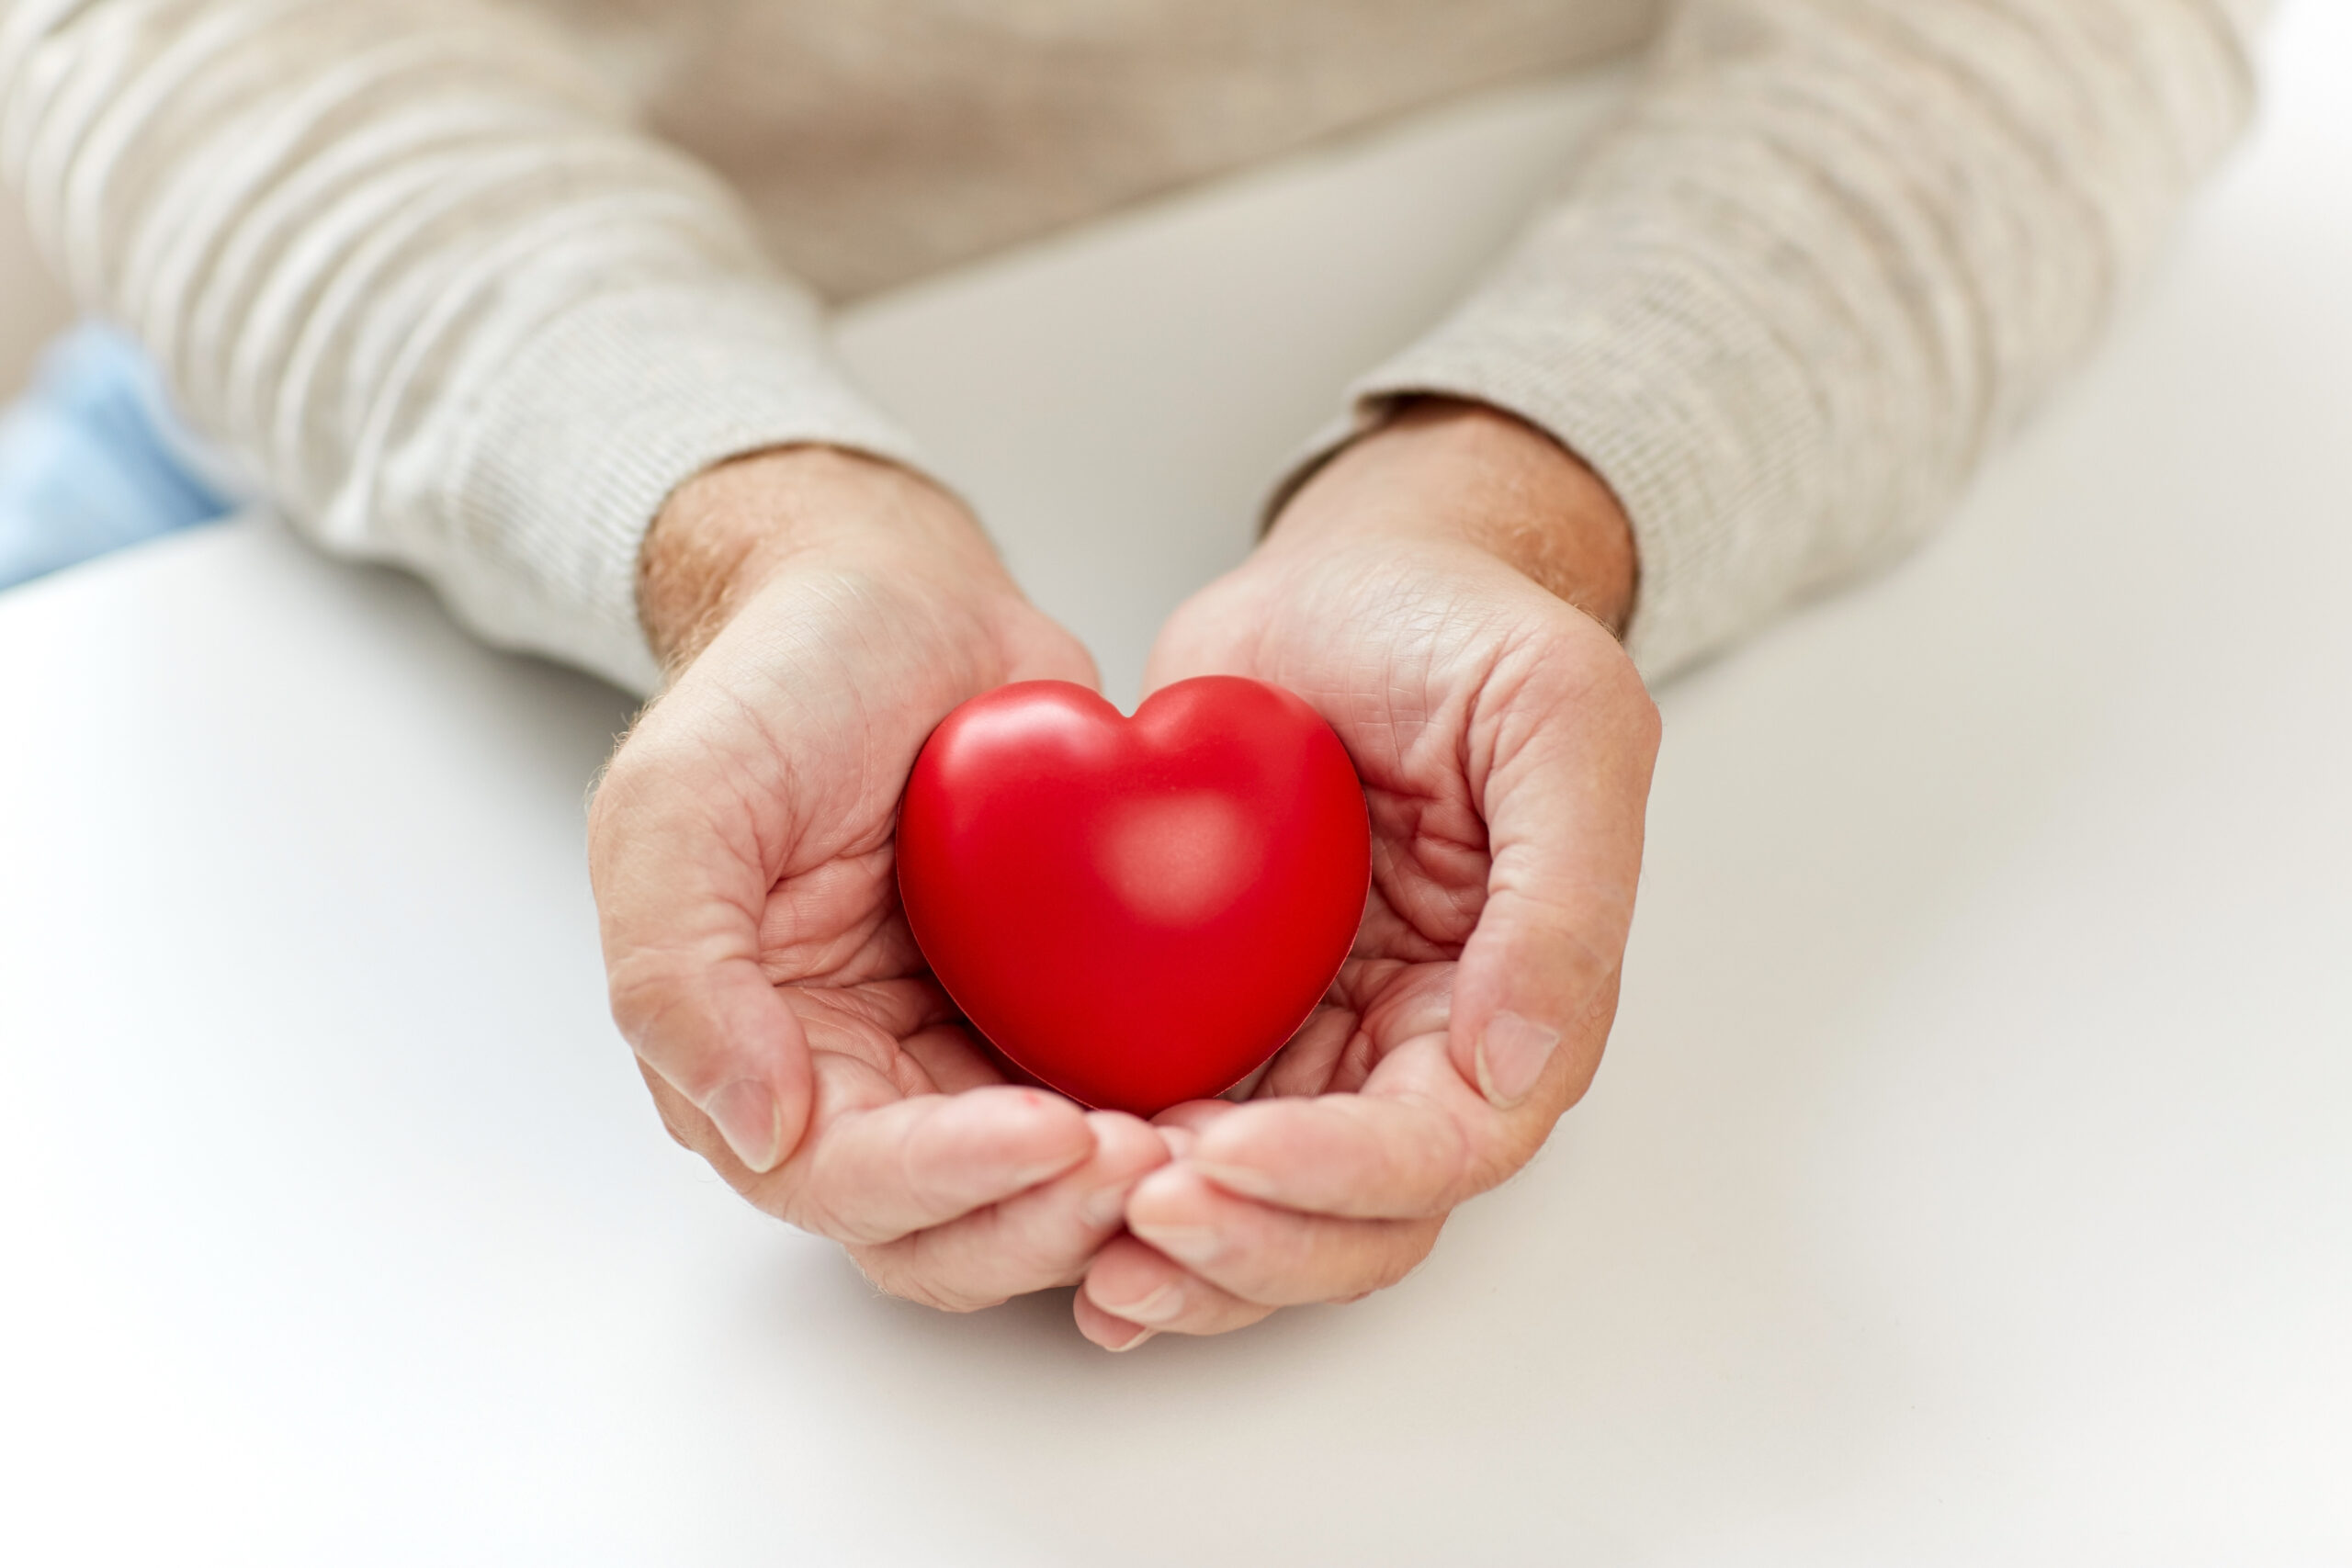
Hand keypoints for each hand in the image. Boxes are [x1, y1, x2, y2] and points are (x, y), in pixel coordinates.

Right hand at [590, 447, 1166, 1309]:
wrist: (896, 599)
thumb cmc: (775, 685)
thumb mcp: (678, 803)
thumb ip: (675, 971)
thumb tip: (758, 1127)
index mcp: (747, 1058)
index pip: (842, 1180)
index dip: (945, 1178)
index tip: (1050, 1130)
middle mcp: (852, 1088)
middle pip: (945, 1230)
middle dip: (1044, 1216)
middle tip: (1147, 1160)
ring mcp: (955, 1060)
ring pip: (1033, 1200)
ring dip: (1109, 1202)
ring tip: (1199, 1148)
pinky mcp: (1048, 1022)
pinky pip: (1107, 1108)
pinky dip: (1161, 1131)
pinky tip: (1229, 1109)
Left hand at [1075, 401, 1659, 1347]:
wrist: (1345, 579)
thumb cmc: (1460, 628)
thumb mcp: (1555, 718)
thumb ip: (1564, 897)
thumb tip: (1516, 1069)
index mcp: (1513, 1002)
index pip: (1443, 1147)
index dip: (1340, 1177)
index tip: (1228, 1154)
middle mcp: (1415, 1050)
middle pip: (1352, 1221)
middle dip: (1253, 1247)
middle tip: (1139, 1221)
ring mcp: (1315, 1043)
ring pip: (1262, 1212)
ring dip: (1184, 1254)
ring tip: (1089, 1252)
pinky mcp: (1220, 1020)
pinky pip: (1178, 1135)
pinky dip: (1121, 1190)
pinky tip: (1049, 1200)